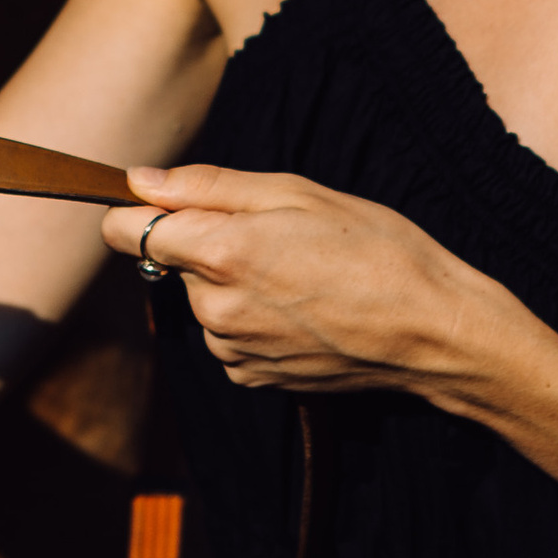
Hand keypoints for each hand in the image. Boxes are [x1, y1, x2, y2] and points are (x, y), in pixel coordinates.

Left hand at [107, 163, 514, 402]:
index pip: (125, 232)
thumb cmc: (377, 248)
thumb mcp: (296, 192)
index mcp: (221, 253)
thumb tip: (139, 180)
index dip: (141, 210)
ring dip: (233, 283)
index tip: (170, 201)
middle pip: (171, 262)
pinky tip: (302, 308)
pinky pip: (228, 335)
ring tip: (301, 273)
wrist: (432, 332)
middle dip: (207, 243)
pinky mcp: (252, 377)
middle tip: (278, 234)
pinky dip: (251, 319)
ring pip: (204, 299)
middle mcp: (215, 309)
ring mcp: (232, 349)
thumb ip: (207, 185)